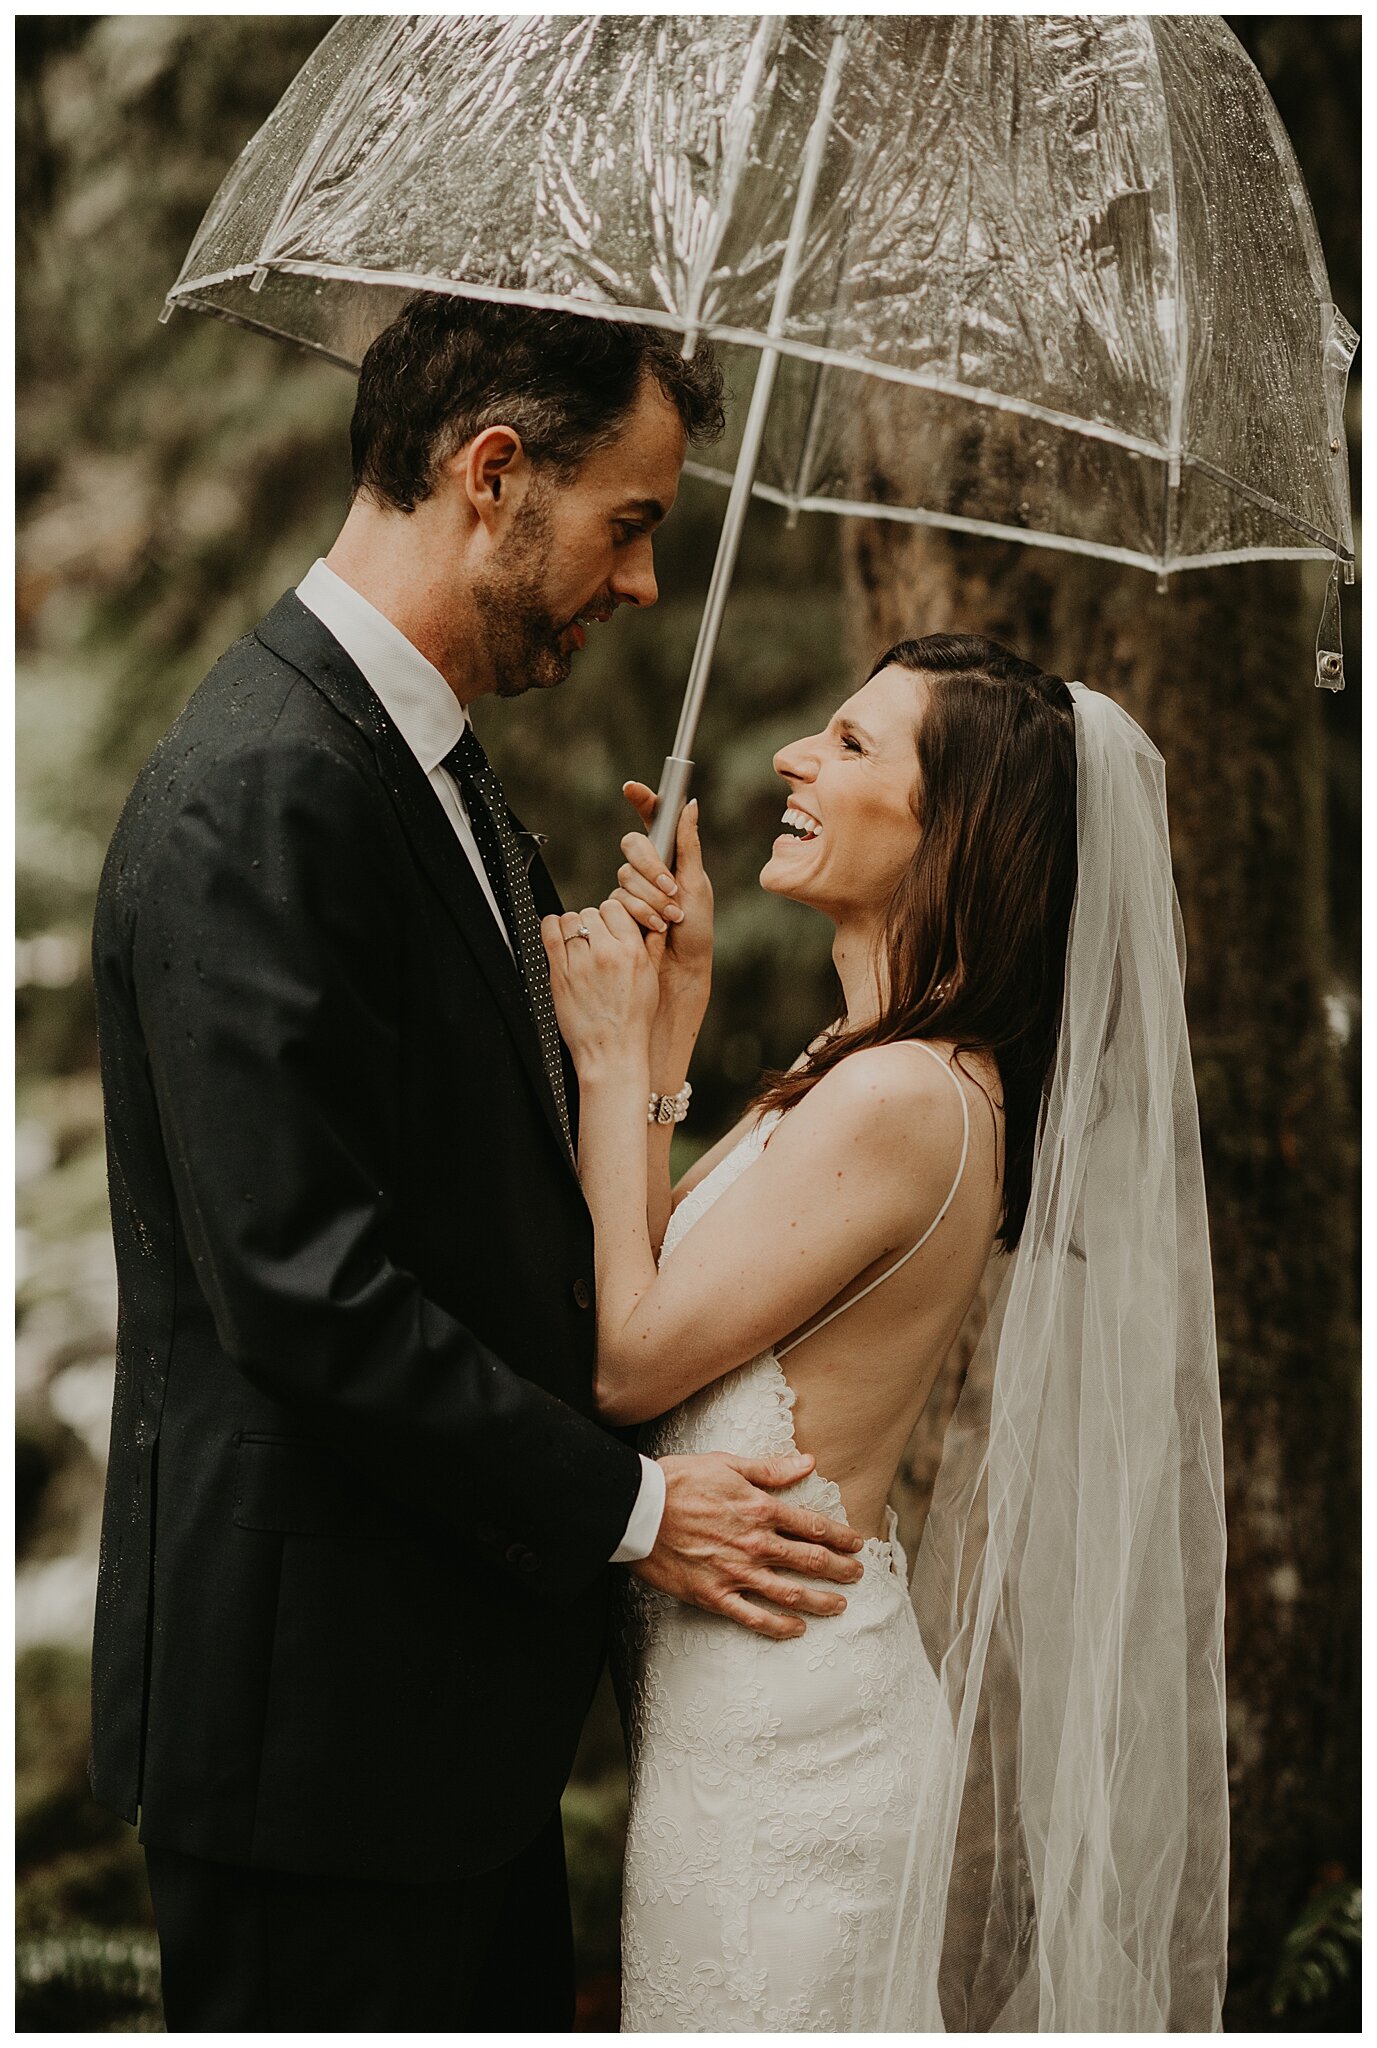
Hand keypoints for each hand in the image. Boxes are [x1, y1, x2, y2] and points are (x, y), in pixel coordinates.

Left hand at [541, 897, 659, 1070]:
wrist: (612, 1052)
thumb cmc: (634, 1020)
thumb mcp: (652, 980)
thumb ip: (653, 947)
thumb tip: (656, 922)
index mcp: (632, 952)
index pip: (615, 907)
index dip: (610, 916)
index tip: (608, 929)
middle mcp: (607, 954)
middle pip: (591, 912)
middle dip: (591, 924)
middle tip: (593, 941)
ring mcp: (581, 963)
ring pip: (570, 920)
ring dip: (572, 927)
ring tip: (576, 944)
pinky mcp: (560, 974)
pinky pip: (549, 934)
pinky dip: (551, 927)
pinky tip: (557, 935)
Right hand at [611, 786, 712, 1020]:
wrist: (680, 969)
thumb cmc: (695, 930)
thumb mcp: (697, 884)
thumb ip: (689, 845)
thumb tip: (690, 805)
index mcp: (672, 856)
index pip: (655, 819)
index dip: (642, 799)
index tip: (632, 787)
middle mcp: (650, 869)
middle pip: (633, 846)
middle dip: (651, 865)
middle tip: (670, 887)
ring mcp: (633, 888)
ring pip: (626, 875)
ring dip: (650, 896)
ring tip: (670, 916)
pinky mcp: (618, 909)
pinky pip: (618, 899)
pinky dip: (639, 911)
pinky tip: (655, 926)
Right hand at [630, 1450, 865, 1638]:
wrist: (637, 1510)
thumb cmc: (679, 1481)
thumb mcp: (727, 1464)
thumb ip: (770, 1468)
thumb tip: (808, 1462)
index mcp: (760, 1509)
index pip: (813, 1526)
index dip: (841, 1537)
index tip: (857, 1543)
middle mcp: (755, 1543)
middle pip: (810, 1561)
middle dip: (840, 1570)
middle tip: (858, 1575)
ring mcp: (736, 1573)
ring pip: (790, 1593)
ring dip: (820, 1601)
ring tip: (839, 1605)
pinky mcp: (714, 1595)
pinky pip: (754, 1618)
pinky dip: (779, 1627)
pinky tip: (797, 1629)